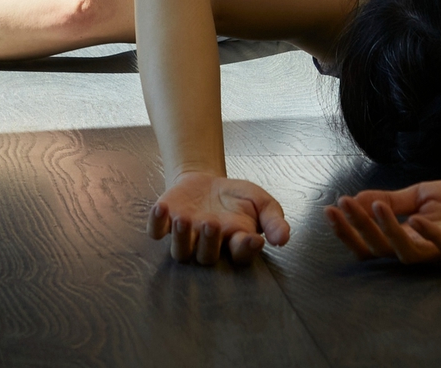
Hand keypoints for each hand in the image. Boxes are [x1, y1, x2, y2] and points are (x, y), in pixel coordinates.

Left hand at [149, 172, 289, 265]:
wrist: (207, 182)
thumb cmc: (236, 198)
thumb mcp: (262, 203)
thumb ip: (274, 220)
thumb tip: (284, 239)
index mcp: (234, 244)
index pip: (240, 256)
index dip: (245, 250)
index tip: (252, 239)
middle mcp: (208, 246)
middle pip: (207, 257)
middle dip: (209, 242)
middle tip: (212, 223)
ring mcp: (185, 237)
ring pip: (181, 252)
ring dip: (181, 238)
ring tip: (184, 219)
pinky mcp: (166, 224)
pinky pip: (156, 232)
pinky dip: (156, 223)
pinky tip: (161, 209)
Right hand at [325, 179, 440, 263]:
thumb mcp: (422, 195)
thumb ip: (393, 200)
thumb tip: (357, 198)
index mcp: (408, 237)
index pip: (370, 241)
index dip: (349, 230)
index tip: (330, 208)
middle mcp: (421, 249)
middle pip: (381, 249)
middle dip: (358, 229)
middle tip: (342, 206)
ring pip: (407, 252)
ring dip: (388, 231)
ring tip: (374, 207)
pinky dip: (430, 234)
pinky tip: (416, 219)